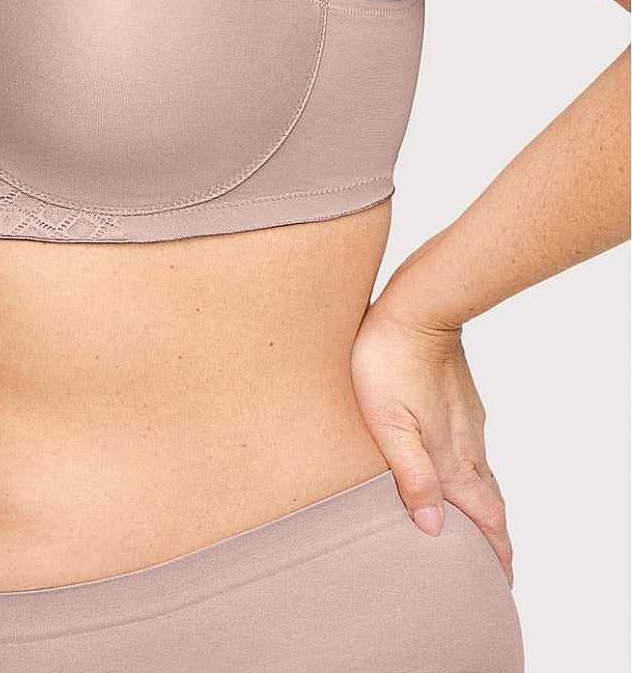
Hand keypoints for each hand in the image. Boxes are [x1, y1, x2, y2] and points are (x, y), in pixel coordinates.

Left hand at [350, 296, 513, 587]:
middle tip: (495, 564)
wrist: (414, 308)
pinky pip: (470, 447)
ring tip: (476, 523)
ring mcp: (465, 420)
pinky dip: (470, 472)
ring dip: (482, 504)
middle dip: (493, 536)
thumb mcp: (388, 425)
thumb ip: (412, 477)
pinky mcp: (457, 399)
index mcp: (452, 458)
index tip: (500, 580)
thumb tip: (433, 528)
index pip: (485, 517)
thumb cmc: (388, 361)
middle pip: (489, 501)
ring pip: (481, 473)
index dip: (494, 552)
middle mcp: (467, 443)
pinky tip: (455, 466)